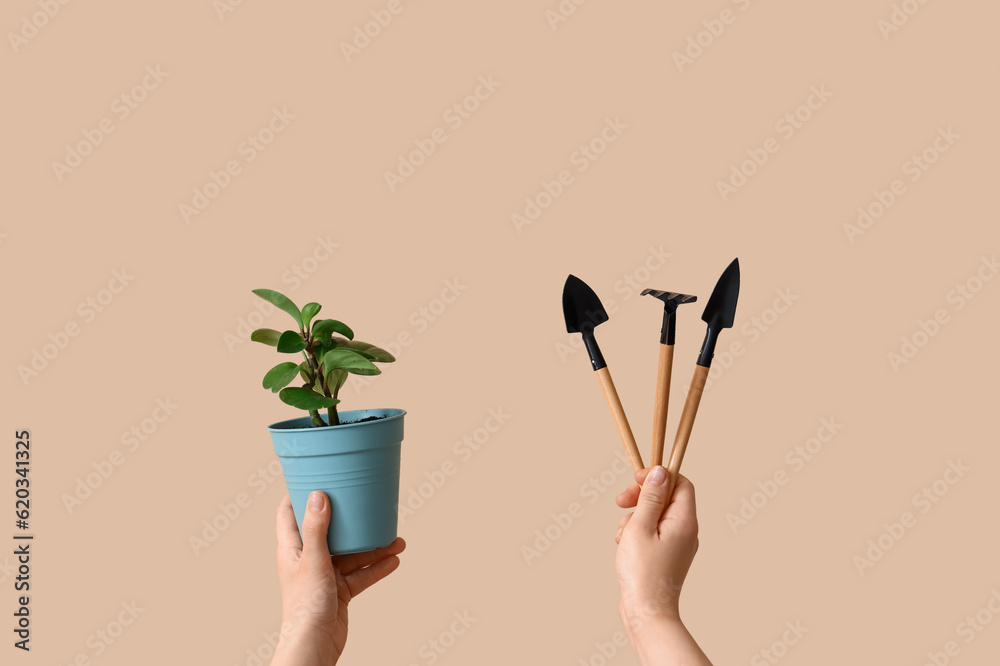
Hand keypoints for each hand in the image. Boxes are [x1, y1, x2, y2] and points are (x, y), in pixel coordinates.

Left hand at [271, 492, 404, 665]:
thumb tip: (319, 495)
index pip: (289, 513)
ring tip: (396, 540)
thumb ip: (317, 529)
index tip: (320, 477)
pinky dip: (376, 568)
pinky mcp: (339, 592)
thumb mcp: (313, 561)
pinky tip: (394, 560)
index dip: (300, 493)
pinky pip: (360, 575)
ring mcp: (324, 576)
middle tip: (369, 503)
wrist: (314, 645)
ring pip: (352, 554)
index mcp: (292, 548)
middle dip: (352, 519)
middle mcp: (307, 559)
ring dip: (373, 546)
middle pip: (330, 531)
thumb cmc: (305, 606)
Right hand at [614, 466, 698, 626]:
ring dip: (634, 517)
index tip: (635, 479)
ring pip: (654, 515)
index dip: (658, 477)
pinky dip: (636, 533)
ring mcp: (677, 544)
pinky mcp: (666, 555)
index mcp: (685, 521)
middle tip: (620, 501)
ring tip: (622, 535)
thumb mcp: (641, 527)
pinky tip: (624, 545)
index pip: (680, 484)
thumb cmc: (642, 572)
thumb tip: (660, 471)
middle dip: (640, 497)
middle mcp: (686, 531)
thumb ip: (650, 497)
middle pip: (665, 498)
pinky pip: (652, 532)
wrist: (646, 613)